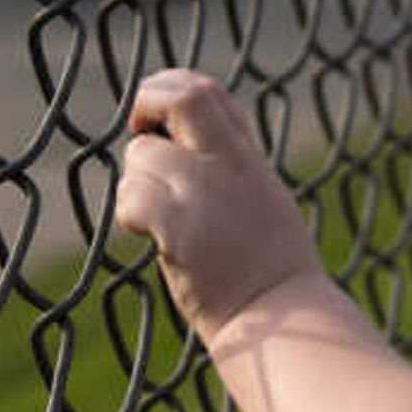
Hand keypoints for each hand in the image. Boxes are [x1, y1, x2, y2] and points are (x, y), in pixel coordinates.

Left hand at [115, 69, 329, 340]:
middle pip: (182, 96)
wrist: (281, 321)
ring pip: (141, 156)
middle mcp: (229, 166)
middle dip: (146, 101)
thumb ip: (228, 170)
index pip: (207, 92)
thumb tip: (182, 146)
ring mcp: (205, 193)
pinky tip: (150, 237)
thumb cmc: (270, 272)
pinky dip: (130, 214)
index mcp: (247, 159)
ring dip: (136, 184)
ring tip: (158, 221)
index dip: (172, 90)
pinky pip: (131, 197)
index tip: (159, 122)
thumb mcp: (262, 201)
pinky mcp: (179, 228)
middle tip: (139, 132)